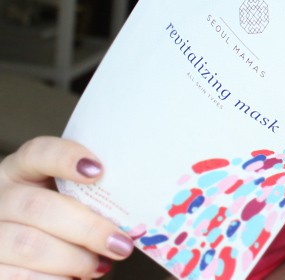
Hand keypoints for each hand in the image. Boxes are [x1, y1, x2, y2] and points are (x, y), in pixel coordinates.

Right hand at [0, 137, 133, 278]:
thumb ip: (92, 194)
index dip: (66, 158)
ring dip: (73, 259)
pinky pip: (19, 277)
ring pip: (30, 245)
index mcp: (21, 170)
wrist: (35, 253)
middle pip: (39, 207)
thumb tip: (137, 206)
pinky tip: (75, 278)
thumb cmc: (65, 219)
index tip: (98, 170)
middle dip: (87, 228)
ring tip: (98, 265)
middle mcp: (1, 198)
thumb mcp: (72, 197)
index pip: (39, 153)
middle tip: (120, 243)